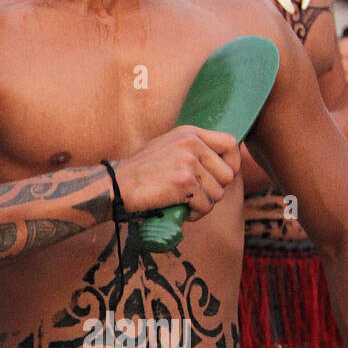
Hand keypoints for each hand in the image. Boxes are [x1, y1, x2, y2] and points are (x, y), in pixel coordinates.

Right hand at [114, 126, 239, 219]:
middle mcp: (191, 142)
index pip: (231, 143)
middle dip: (214, 191)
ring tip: (183, 203)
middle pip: (227, 174)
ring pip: (217, 193)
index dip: (232, 164)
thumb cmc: (140, 173)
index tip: (220, 178)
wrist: (115, 186)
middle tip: (195, 196)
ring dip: (203, 205)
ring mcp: (188, 161)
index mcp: (189, 133)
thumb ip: (191, 150)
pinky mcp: (184, 181)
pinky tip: (178, 210)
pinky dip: (194, 214)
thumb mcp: (167, 148)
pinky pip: (206, 206)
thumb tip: (222, 164)